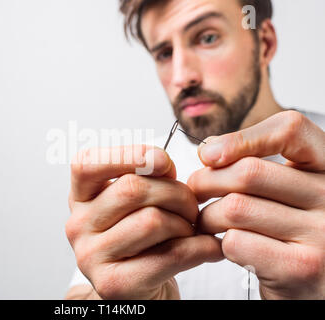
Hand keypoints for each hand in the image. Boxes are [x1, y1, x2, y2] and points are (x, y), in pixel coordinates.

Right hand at [66, 145, 222, 299]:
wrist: (139, 291)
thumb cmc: (142, 240)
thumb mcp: (135, 203)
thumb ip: (144, 178)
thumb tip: (163, 162)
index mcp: (80, 198)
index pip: (88, 163)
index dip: (129, 154)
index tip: (163, 161)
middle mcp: (78, 225)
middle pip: (132, 190)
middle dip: (176, 192)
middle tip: (192, 206)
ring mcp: (91, 257)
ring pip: (152, 221)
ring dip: (187, 223)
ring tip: (193, 229)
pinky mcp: (114, 285)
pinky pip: (170, 255)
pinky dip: (201, 247)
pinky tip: (209, 247)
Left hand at [188, 110, 324, 298]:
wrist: (314, 288)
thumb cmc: (293, 235)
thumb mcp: (290, 192)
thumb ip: (261, 167)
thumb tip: (209, 148)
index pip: (290, 131)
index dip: (242, 137)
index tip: (208, 153)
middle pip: (249, 172)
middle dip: (206, 181)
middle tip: (195, 193)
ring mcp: (322, 235)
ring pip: (236, 207)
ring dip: (207, 216)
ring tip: (206, 222)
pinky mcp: (302, 268)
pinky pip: (237, 242)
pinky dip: (219, 243)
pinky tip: (223, 246)